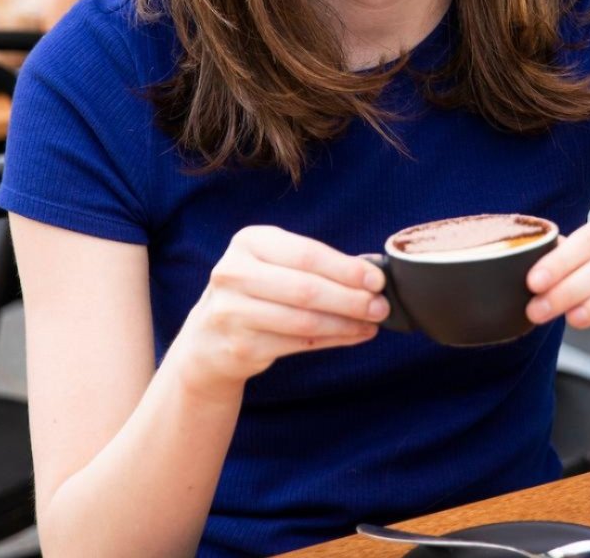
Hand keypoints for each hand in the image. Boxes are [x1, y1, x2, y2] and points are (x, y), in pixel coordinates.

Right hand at [167, 226, 387, 391]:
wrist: (207, 339)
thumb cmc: (255, 291)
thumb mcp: (273, 264)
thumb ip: (312, 265)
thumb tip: (370, 275)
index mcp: (248, 242)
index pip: (306, 254)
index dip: (346, 269)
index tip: (377, 279)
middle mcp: (233, 274)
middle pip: (305, 289)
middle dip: (351, 299)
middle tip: (381, 306)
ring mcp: (232, 313)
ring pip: (303, 321)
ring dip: (345, 323)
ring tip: (372, 323)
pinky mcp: (239, 347)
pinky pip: (297, 344)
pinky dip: (332, 340)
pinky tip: (353, 335)